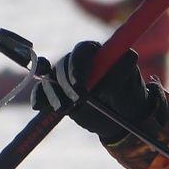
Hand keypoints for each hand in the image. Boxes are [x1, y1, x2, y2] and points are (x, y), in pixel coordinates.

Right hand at [32, 40, 149, 140]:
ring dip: (54, 94)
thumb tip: (128, 55)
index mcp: (95, 52)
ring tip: (65, 109)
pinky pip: (42, 92)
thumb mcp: (130, 80)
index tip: (80, 84)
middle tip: (77, 100)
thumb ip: (126, 66)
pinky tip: (38, 105)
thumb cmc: (127, 93)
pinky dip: (39, 98)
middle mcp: (77, 62)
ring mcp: (65, 77)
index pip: (81, 51)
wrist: (120, 116)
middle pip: (63, 65)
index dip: (78, 65)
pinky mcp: (57, 93)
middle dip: (66, 83)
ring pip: (51, 79)